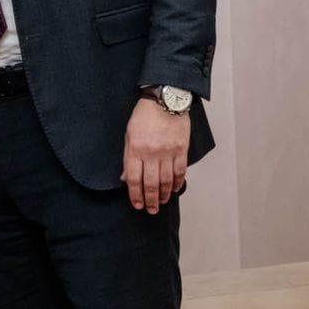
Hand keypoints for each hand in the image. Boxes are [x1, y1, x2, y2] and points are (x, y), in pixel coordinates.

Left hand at [122, 97, 189, 213]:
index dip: (135, 195)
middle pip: (151, 184)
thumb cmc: (145, 115)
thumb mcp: (129, 134)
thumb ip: (128, 157)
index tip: (137, 204)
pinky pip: (180, 171)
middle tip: (151, 210)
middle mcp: (152, 153)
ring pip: (166, 180)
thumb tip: (126, 178)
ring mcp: (168, 152)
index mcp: (136, 149)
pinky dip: (178, 183)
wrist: (165, 99)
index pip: (134, 179)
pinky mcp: (181, 149)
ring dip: (164, 195)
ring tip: (162, 202)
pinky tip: (175, 189)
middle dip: (150, 200)